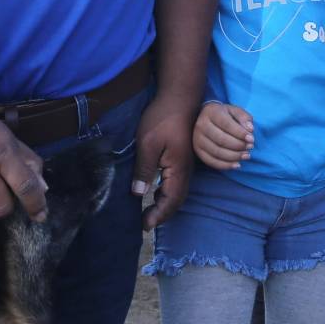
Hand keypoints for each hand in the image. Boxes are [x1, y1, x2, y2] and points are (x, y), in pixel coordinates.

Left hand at [132, 95, 196, 229]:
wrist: (179, 98)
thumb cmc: (162, 119)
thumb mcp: (148, 144)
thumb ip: (144, 170)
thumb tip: (139, 194)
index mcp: (178, 170)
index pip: (171, 200)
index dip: (159, 215)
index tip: (144, 226)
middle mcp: (185, 171)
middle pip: (177, 200)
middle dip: (162, 214)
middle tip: (144, 223)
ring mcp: (185, 165)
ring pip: (178, 192)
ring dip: (164, 204)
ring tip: (147, 211)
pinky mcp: (181, 159)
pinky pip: (176, 182)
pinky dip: (166, 192)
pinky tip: (154, 191)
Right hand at [193, 102, 253, 170]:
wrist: (206, 118)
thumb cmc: (224, 115)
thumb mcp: (235, 111)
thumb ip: (244, 118)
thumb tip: (250, 130)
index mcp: (211, 112)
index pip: (226, 124)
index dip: (240, 133)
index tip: (252, 139)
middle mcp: (201, 125)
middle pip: (221, 139)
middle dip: (238, 145)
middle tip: (250, 147)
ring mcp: (197, 139)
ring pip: (217, 152)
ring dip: (234, 156)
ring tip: (247, 156)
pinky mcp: (198, 150)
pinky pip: (211, 161)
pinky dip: (225, 165)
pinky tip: (237, 165)